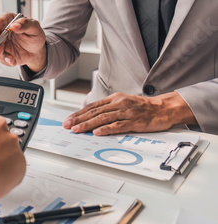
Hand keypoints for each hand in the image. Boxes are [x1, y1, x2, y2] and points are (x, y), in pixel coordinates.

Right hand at [0, 12, 46, 72]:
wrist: (36, 51)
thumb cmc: (35, 36)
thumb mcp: (35, 28)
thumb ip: (25, 24)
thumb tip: (14, 25)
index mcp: (9, 20)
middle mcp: (2, 31)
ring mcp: (1, 42)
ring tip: (10, 59)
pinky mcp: (2, 52)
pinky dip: (6, 60)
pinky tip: (13, 61)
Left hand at [63, 92, 197, 134]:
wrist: (164, 108)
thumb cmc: (142, 107)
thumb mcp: (123, 103)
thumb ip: (108, 109)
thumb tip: (91, 117)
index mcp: (114, 99)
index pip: (92, 107)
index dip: (79, 113)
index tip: (68, 120)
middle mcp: (119, 104)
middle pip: (95, 112)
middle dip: (79, 119)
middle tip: (67, 126)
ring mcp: (126, 112)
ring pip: (103, 119)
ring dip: (88, 125)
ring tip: (77, 130)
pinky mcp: (135, 122)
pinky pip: (118, 126)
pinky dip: (106, 129)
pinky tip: (97, 132)